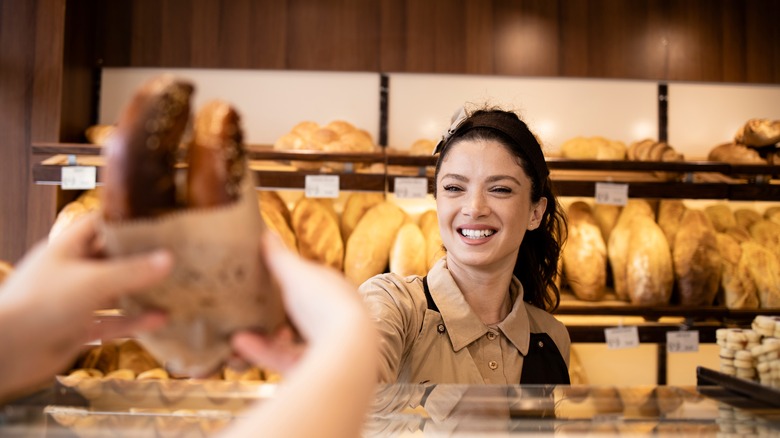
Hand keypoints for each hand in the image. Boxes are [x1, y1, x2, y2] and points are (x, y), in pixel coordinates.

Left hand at [0, 213, 172, 397]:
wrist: (5, 353)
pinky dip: (134, 321)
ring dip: (139, 291)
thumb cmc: (39, 306)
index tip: (155, 219)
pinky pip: (111, 322)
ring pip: (113, 292)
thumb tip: (169, 259)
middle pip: (109, 258)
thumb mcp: (92, 281)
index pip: (98, 224)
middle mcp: (69, 272)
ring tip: (171, 286)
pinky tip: (159, 319)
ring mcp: (73, 302)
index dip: (124, 219)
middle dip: (139, 257)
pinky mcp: (76, 329)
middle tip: (172, 252)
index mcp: (66, 249)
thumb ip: (132, 271)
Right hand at [224, 232, 378, 437]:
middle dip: (275, 312)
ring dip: (264, 335)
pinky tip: (239, 344)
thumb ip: (278, 256)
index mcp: (337, 291)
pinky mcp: (315, 370)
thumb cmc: (325, 303)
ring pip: (291, 341)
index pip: (312, 282)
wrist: (347, 351)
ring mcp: (327, 346)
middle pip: (302, 314)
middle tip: (247, 306)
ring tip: (236, 329)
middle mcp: (336, 319)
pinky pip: (285, 359)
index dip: (289, 279)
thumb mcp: (296, 273)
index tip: (263, 277)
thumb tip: (265, 232)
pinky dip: (262, 351)